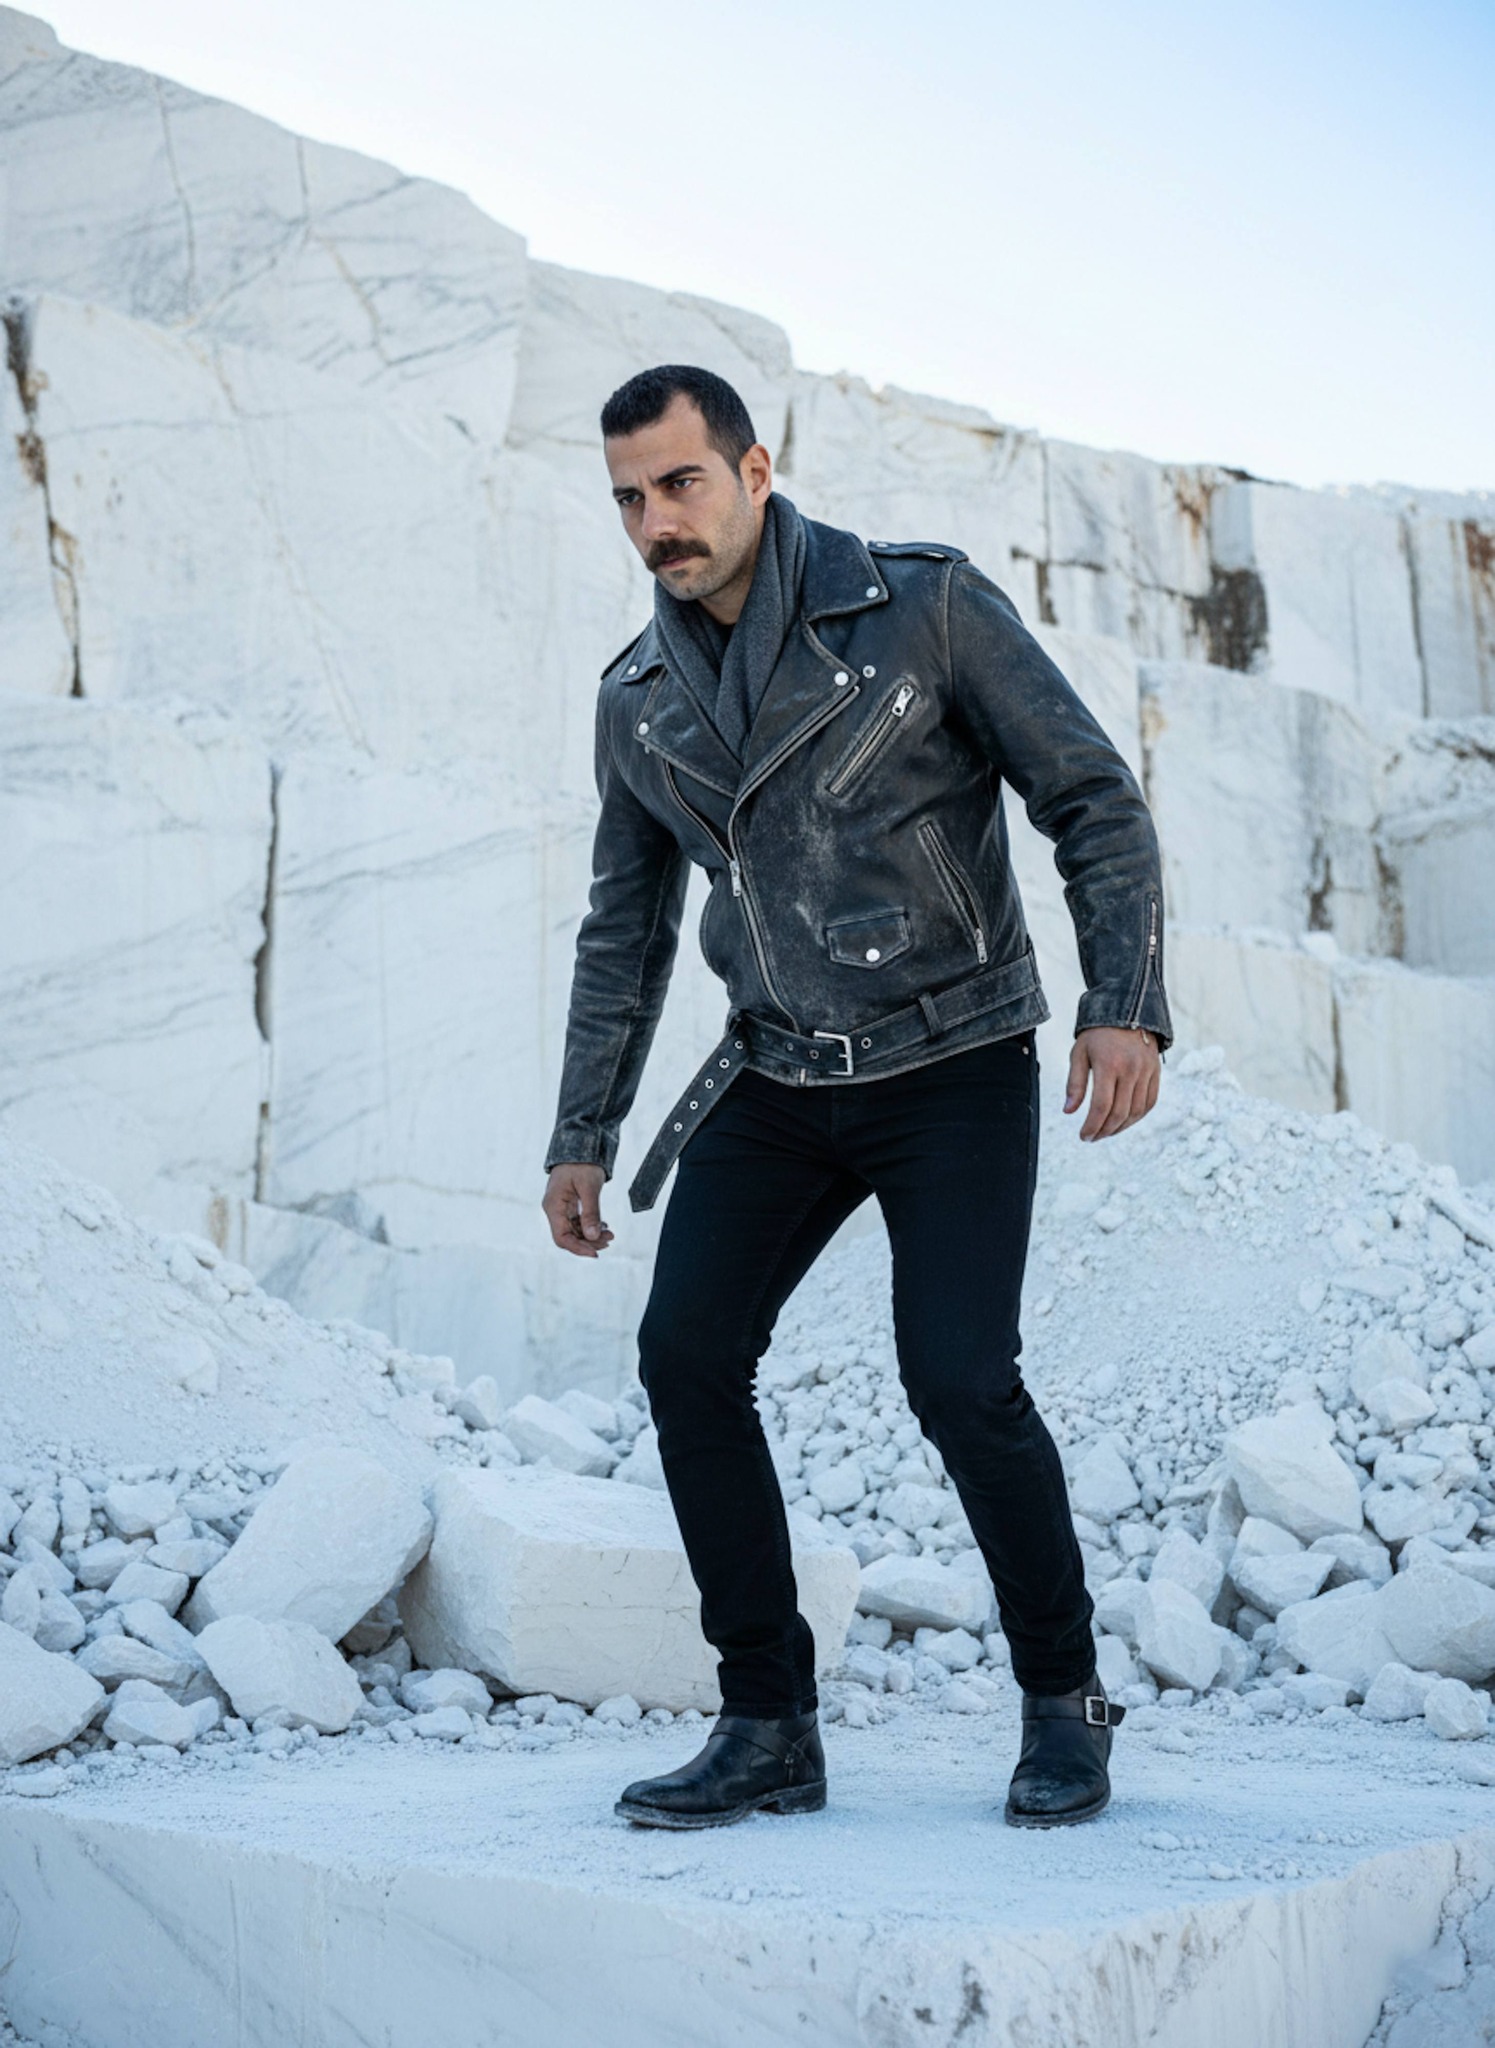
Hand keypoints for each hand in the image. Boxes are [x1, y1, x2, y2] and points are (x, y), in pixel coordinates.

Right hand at [542, 1163, 613, 1255]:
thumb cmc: (582, 1163)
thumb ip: (590, 1212)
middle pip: (568, 1237)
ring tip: (610, 1234)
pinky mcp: (569, 1206)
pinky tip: (604, 1227)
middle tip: (609, 1240)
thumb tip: (592, 1236)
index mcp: (553, 1206)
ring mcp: (561, 1208)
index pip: (561, 1237)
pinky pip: (578, 1223)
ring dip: (591, 1236)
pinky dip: (591, 1227)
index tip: (595, 1253)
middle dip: (588, 1242)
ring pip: (575, 1231)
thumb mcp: (589, 1187)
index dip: (578, 1248)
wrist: (581, 1146)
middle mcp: (554, 1209)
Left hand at [1064, 1026, 1158, 1141]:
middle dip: (1104, 1131)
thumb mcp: (1079, 1053)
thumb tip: (1068, 1111)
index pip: (1102, 1106)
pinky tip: (1123, 1122)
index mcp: (1109, 1064)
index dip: (1093, 1126)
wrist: (1127, 1010)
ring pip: (1136, 1112)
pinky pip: (1149, 1103)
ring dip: (1120, 1128)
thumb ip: (1075, 1083)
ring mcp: (1146, 1071)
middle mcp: (1131, 1069)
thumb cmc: (1097, 1034)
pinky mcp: (1156, 1073)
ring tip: (1106, 1132)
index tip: (1084, 1136)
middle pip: (1120, 1112)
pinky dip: (1137, 1117)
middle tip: (1093, 1137)